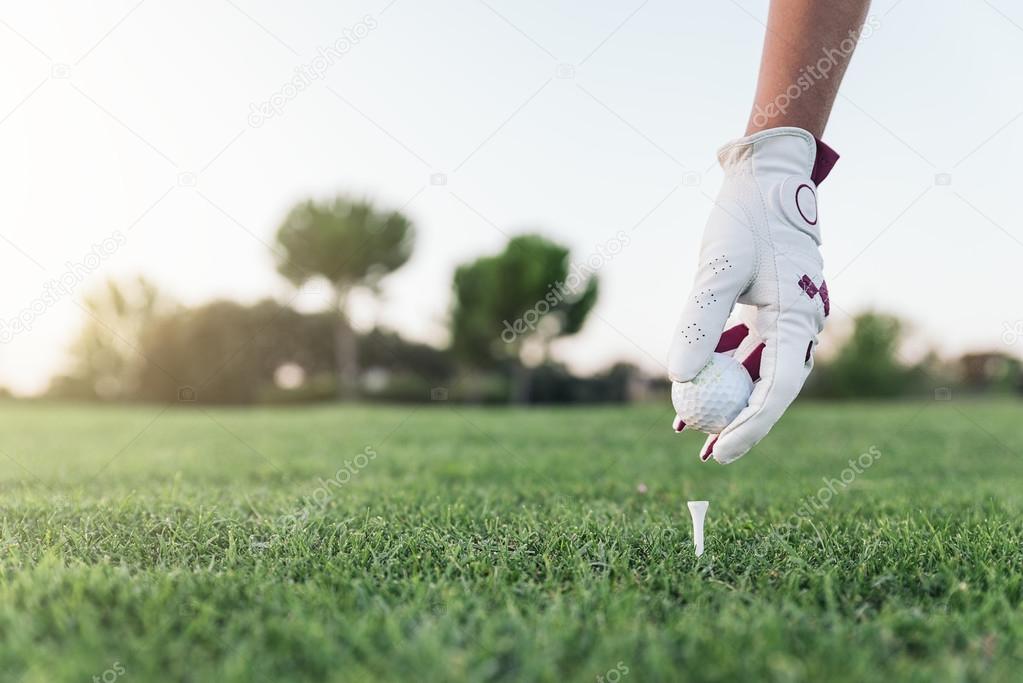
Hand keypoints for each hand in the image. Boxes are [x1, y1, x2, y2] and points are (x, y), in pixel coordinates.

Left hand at [668, 127, 836, 463]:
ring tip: (689, 425)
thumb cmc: (744, 219)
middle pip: (772, 389)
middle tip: (706, 453)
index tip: (718, 454)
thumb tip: (677, 378)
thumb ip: (700, 323)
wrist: (767, 176)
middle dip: (739, 423)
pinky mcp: (775, 308)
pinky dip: (725, 364)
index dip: (749, 428)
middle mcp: (802, 324)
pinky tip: (693, 376)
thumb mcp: (717, 269)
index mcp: (799, 318)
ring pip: (760, 371)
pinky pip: (752, 348)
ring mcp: (790, 317)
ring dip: (728, 395)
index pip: (776, 390)